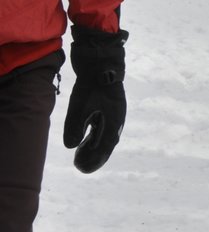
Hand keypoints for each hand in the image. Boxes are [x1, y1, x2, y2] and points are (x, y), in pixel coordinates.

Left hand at [63, 26, 127, 173]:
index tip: (83, 169)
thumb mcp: (80, 105)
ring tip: (82, 154)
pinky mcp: (108, 105)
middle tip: (81, 167)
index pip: (105, 146)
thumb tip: (70, 146)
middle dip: (94, 155)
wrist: (100, 62)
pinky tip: (86, 137)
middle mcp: (116, 118)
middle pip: (106, 143)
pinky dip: (95, 134)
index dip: (95, 159)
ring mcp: (113, 111)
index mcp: (114, 120)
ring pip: (104, 134)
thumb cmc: (91, 84)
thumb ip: (75, 126)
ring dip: (94, 145)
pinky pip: (102, 125)